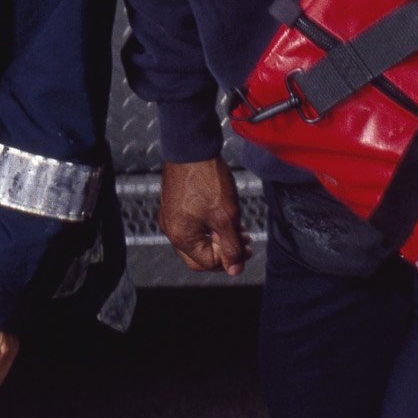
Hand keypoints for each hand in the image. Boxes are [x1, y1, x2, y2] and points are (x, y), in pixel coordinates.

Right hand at [157, 157, 245, 275]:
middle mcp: (171, 229)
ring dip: (218, 238)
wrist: (192, 147)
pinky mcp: (174, 204)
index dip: (229, 258)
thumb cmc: (206, 179)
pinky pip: (192, 225)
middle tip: (243, 242)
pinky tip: (224, 216)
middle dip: (223, 251)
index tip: (246, 247)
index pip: (207, 263)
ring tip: (238, 228)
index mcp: (181, 236)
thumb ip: (231, 247)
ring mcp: (171, 216)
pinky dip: (209, 226)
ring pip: (197, 239)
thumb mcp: (226, 217)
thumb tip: (234, 270)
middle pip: (199, 255)